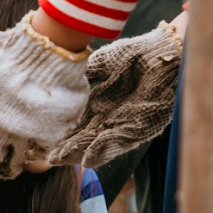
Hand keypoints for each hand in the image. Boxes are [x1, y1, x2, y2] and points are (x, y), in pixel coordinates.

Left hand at [0, 13, 89, 178]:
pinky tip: (28, 150)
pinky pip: (39, 157)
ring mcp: (27, 138)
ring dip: (3, 168)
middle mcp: (0, 136)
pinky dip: (32, 158)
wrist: (50, 50)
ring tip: (1, 165)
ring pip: (13, 167)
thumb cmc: (4, 53)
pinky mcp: (50, 135)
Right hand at [48, 20, 182, 167]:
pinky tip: (88, 158)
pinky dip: (103, 149)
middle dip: (69, 150)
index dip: (63, 134)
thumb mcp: (102, 64)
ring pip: (100, 143)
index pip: (78, 124)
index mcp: (100, 104)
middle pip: (86, 138)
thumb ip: (84, 75)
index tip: (45, 142)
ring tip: (64, 161)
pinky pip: (120, 142)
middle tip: (49, 160)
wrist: (166, 52)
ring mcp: (126, 124)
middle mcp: (111, 118)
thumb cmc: (135, 54)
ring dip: (82, 153)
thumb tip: (61, 85)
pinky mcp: (143, 128)